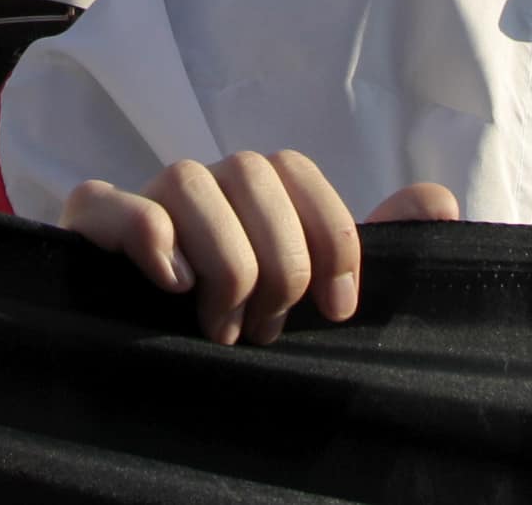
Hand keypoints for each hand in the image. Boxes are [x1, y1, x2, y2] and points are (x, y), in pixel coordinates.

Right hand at [60, 153, 458, 344]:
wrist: (146, 360)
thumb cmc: (241, 322)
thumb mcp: (313, 291)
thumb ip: (377, 243)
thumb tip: (439, 200)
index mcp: (255, 191)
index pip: (298, 171)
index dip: (331, 237)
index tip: (338, 310)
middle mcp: (204, 181)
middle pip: (253, 171)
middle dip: (276, 262)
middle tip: (266, 328)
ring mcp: (146, 196)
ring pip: (189, 180)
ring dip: (221, 264)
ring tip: (220, 329)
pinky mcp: (92, 222)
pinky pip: (109, 200)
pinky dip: (147, 237)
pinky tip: (172, 287)